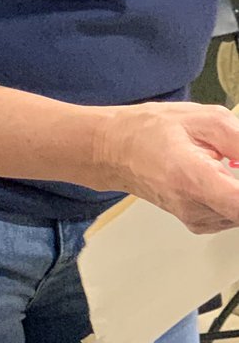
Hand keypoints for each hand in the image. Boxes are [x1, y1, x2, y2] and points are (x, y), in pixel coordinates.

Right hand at [92, 101, 238, 233]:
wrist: (116, 152)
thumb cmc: (150, 133)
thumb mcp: (205, 119)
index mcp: (191, 178)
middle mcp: (193, 207)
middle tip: (231, 159)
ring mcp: (195, 219)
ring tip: (223, 163)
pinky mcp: (198, 223)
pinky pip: (233, 215)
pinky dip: (236, 197)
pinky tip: (224, 176)